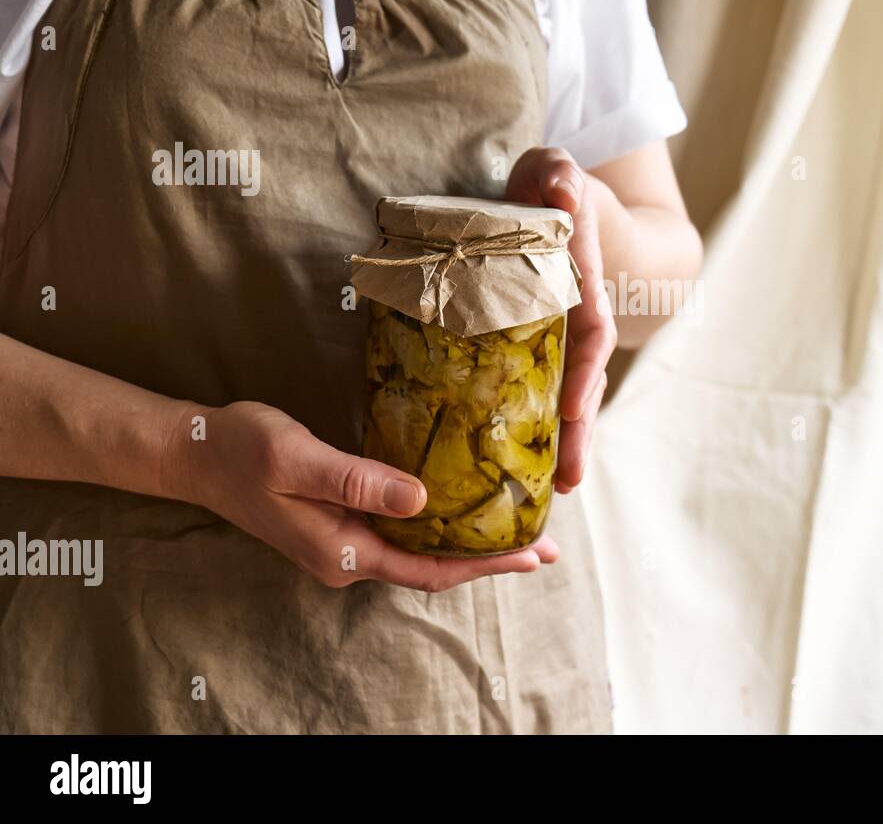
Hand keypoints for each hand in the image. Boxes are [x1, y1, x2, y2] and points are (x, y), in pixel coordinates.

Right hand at [165, 401, 557, 589]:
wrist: (197, 454)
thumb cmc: (242, 452)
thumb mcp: (298, 460)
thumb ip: (358, 481)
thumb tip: (422, 499)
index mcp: (343, 552)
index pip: (430, 568)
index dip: (485, 564)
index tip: (533, 554)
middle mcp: (349, 557)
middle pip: (434, 566)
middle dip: (491, 559)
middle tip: (546, 545)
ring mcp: (345, 543)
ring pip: (422, 550)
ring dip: (470, 543)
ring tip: (519, 529)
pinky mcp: (342, 523)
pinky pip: (404, 532)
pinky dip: (441, 524)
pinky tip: (463, 507)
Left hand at [506, 147, 616, 492]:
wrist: (560, 197)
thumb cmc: (551, 185)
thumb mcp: (554, 169)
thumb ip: (558, 175)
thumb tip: (563, 190)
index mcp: (580, 280)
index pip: (590, 330)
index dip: (586, 370)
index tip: (577, 406)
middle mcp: (578, 315)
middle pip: (584, 379)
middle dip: (580, 430)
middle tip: (570, 479)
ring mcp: (561, 334)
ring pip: (567, 393)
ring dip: (566, 441)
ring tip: (555, 490)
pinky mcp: (538, 346)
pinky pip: (541, 390)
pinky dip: (539, 427)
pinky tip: (523, 465)